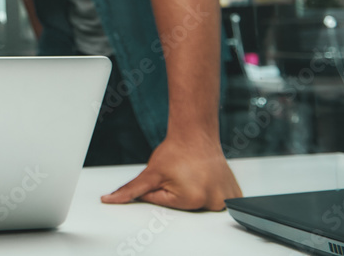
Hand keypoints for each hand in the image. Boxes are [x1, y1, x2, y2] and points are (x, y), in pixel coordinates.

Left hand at [101, 137, 241, 210]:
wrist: (195, 134)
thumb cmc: (175, 151)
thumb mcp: (150, 174)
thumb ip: (130, 191)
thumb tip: (109, 200)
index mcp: (193, 200)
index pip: (166, 205)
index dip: (160, 189)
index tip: (169, 176)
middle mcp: (214, 202)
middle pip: (185, 208)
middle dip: (178, 194)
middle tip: (182, 175)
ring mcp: (227, 198)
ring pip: (201, 205)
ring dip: (196, 193)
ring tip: (193, 175)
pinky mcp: (235, 194)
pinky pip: (218, 201)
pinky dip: (210, 192)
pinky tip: (205, 178)